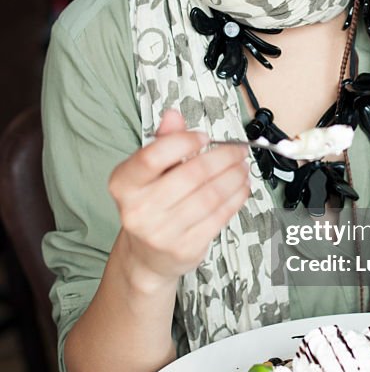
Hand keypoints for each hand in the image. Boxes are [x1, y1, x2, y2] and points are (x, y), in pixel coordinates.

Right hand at [108, 109, 249, 287]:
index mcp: (123, 184)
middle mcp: (138, 209)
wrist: (147, 256)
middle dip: (222, 158)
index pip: (152, 156)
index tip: (204, 137)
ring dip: (234, 177)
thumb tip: (173, 115)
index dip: (183, 142)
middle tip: (238, 150)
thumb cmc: (151, 205)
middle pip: (191, 175)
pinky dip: (236, 198)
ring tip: (242, 167)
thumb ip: (162, 142)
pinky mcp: (185, 248)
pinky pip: (219, 216)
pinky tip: (241, 187)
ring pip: (210, 196)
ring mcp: (161, 232)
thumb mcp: (149, 173)